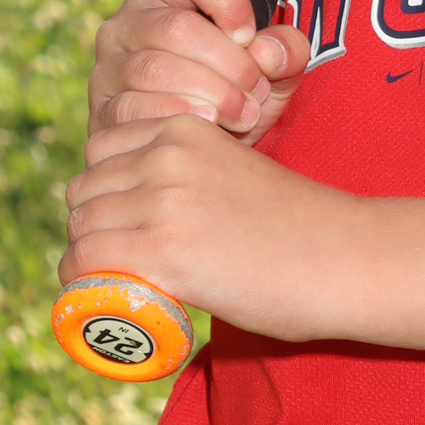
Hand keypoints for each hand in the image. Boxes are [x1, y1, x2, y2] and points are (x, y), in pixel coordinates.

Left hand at [58, 110, 336, 329]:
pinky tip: (98, 296)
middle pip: (83, 189)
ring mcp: (161, 199)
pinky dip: (81, 283)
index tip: (121, 226)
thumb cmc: (299, 227)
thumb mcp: (234, 171)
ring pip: (80, 225)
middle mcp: (166, 154)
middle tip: (118, 263)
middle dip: (93, 225)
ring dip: (86, 257)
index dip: (104, 193)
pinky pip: (84, 261)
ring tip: (115, 282)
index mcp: (185, 128)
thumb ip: (189, 176)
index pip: (101, 151)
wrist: (344, 258)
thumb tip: (147, 213)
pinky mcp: (160, 248)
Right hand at [84, 0, 309, 163]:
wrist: (197, 153)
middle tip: (256, 92)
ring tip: (243, 115)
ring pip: (156, 70)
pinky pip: (135, 109)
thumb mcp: (272, 72)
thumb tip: (269, 53)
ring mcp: (109, 66)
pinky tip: (209, 128)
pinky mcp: (102, 109)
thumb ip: (285, 52)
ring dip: (210, 95)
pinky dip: (179, 118)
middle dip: (229, 64)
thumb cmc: (233, 95)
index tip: (250, 36)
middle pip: (178, 28)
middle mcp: (128, 22)